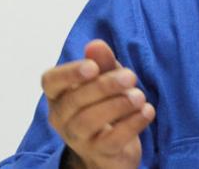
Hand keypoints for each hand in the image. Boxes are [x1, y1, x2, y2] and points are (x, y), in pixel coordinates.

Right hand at [41, 39, 154, 168]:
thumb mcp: (106, 78)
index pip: (51, 82)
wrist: (111, 148)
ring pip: (89, 121)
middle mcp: (62, 118)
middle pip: (74, 101)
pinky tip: (147, 111)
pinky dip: (131, 124)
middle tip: (131, 77)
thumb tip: (96, 44)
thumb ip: (103, 62)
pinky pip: (111, 140)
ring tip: (140, 96)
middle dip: (104, 86)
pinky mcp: (99, 153)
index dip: (69, 73)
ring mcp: (78, 138)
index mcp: (59, 95)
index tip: (92, 66)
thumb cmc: (104, 105)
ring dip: (118, 105)